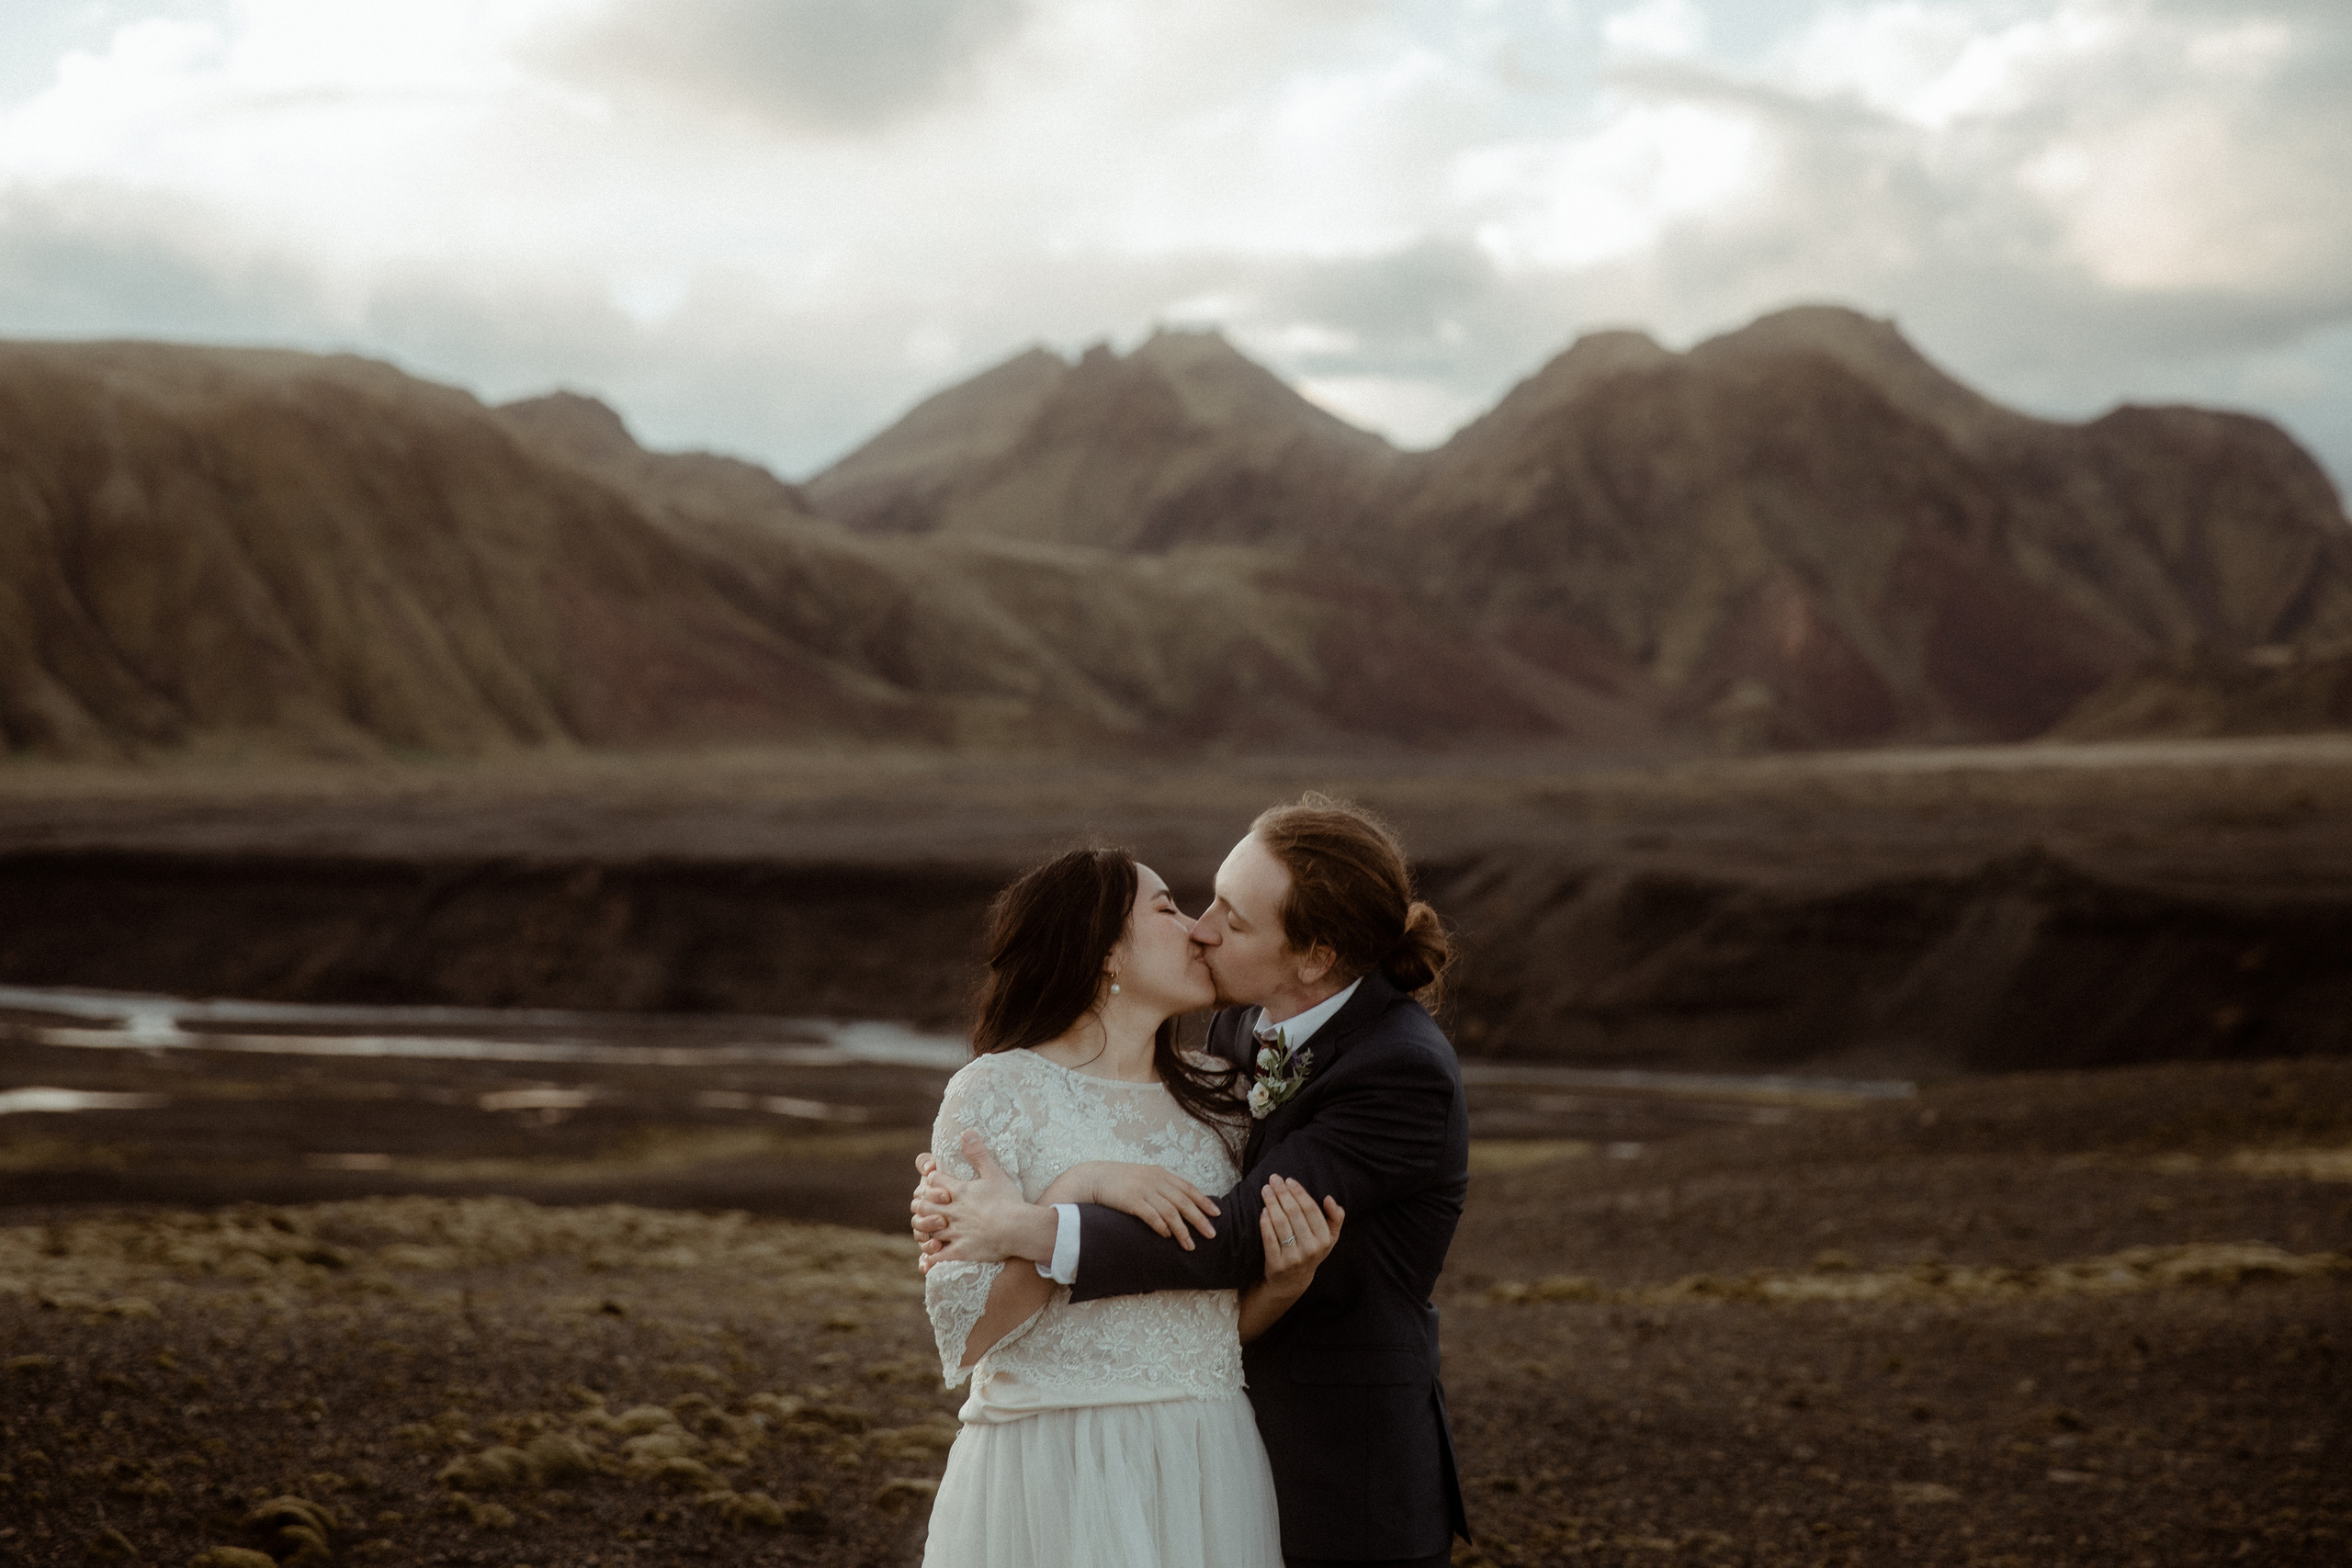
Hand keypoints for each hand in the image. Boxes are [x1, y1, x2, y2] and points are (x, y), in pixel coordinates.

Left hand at [915, 1130, 1056, 1269]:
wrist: (1020, 1228)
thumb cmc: (1009, 1200)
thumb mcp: (994, 1173)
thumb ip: (978, 1153)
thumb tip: (965, 1132)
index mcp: (959, 1191)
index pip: (933, 1180)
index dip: (931, 1179)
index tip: (934, 1181)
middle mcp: (952, 1211)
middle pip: (923, 1205)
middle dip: (921, 1204)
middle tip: (925, 1205)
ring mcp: (955, 1233)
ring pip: (928, 1230)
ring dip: (924, 1228)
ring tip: (926, 1228)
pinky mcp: (961, 1251)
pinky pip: (937, 1256)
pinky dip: (930, 1257)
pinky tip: (928, 1257)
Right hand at [1056, 1161, 1219, 1250]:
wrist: (1093, 1177)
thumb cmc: (1119, 1180)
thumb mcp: (1143, 1177)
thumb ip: (1160, 1186)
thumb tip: (1179, 1203)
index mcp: (1160, 1174)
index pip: (1188, 1188)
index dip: (1204, 1201)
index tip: (1217, 1214)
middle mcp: (1155, 1180)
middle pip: (1184, 1202)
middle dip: (1199, 1219)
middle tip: (1211, 1234)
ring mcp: (1143, 1190)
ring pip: (1170, 1212)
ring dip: (1182, 1230)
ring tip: (1190, 1245)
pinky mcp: (1131, 1201)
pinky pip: (1151, 1215)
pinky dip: (1161, 1226)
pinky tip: (1168, 1236)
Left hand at [1257, 1176, 1343, 1295]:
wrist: (1293, 1281)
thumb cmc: (1311, 1251)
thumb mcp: (1329, 1238)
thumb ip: (1335, 1218)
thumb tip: (1330, 1198)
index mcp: (1325, 1239)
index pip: (1311, 1210)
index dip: (1299, 1193)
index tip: (1288, 1180)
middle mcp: (1311, 1249)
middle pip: (1294, 1213)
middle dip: (1282, 1193)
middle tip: (1273, 1178)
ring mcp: (1293, 1258)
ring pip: (1281, 1223)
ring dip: (1271, 1203)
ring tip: (1265, 1190)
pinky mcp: (1276, 1264)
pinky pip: (1269, 1238)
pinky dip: (1265, 1222)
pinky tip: (1263, 1210)